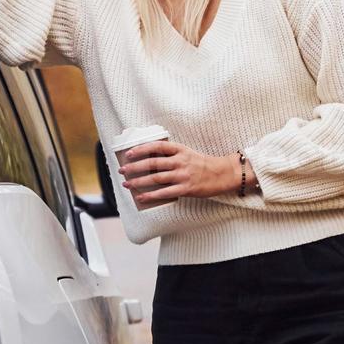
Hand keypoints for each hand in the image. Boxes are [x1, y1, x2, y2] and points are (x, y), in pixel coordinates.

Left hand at [118, 141, 238, 204]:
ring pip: (156, 177)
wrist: (221, 174)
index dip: (141, 149)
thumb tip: (148, 160)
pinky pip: (164, 192)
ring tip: (127, 184)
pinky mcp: (186, 188)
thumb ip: (171, 155)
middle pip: (152, 163)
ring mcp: (183, 175)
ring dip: (139, 181)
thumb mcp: (187, 153)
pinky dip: (151, 195)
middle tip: (122, 170)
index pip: (157, 146)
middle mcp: (180, 161)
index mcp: (179, 149)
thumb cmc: (201, 164)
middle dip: (135, 167)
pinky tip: (141, 197)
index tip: (129, 153)